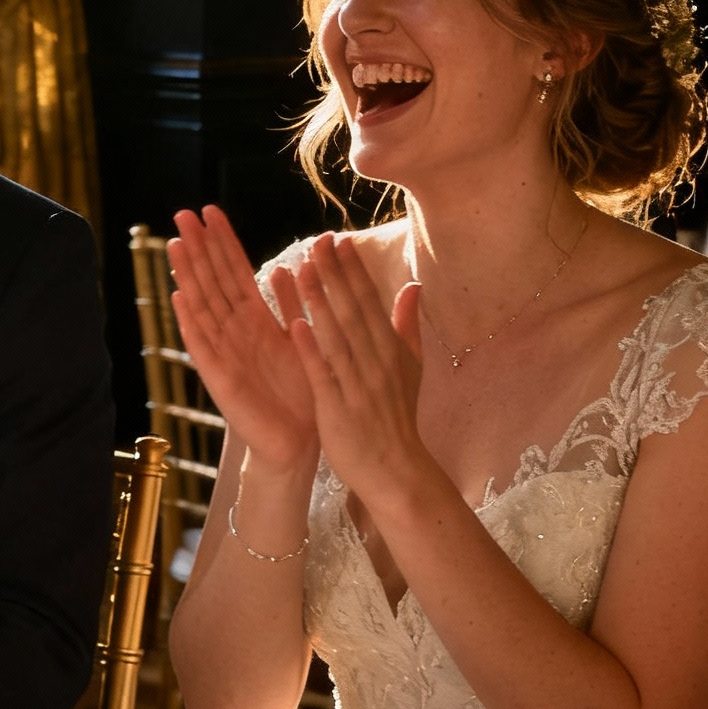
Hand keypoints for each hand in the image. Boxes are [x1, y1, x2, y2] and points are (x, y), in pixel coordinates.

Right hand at [168, 207, 317, 474]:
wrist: (298, 441)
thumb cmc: (300, 390)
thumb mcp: (301, 337)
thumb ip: (293, 303)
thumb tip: (285, 266)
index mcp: (255, 319)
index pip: (235, 271)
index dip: (222, 241)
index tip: (211, 211)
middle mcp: (234, 331)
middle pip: (212, 281)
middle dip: (199, 247)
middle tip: (183, 213)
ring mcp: (223, 352)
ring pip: (202, 306)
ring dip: (189, 276)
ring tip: (177, 245)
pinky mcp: (220, 378)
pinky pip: (203, 347)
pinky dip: (191, 323)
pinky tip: (180, 299)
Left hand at [286, 236, 429, 504]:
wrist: (395, 469)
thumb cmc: (396, 416)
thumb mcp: (410, 368)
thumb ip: (407, 325)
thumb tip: (413, 286)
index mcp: (389, 350)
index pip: (370, 302)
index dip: (354, 270)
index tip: (339, 239)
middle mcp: (375, 361)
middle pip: (353, 311)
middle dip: (335, 275)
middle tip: (317, 240)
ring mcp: (357, 384)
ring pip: (336, 337)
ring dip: (319, 302)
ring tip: (301, 270)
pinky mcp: (338, 407)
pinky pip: (323, 374)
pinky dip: (310, 349)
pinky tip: (294, 325)